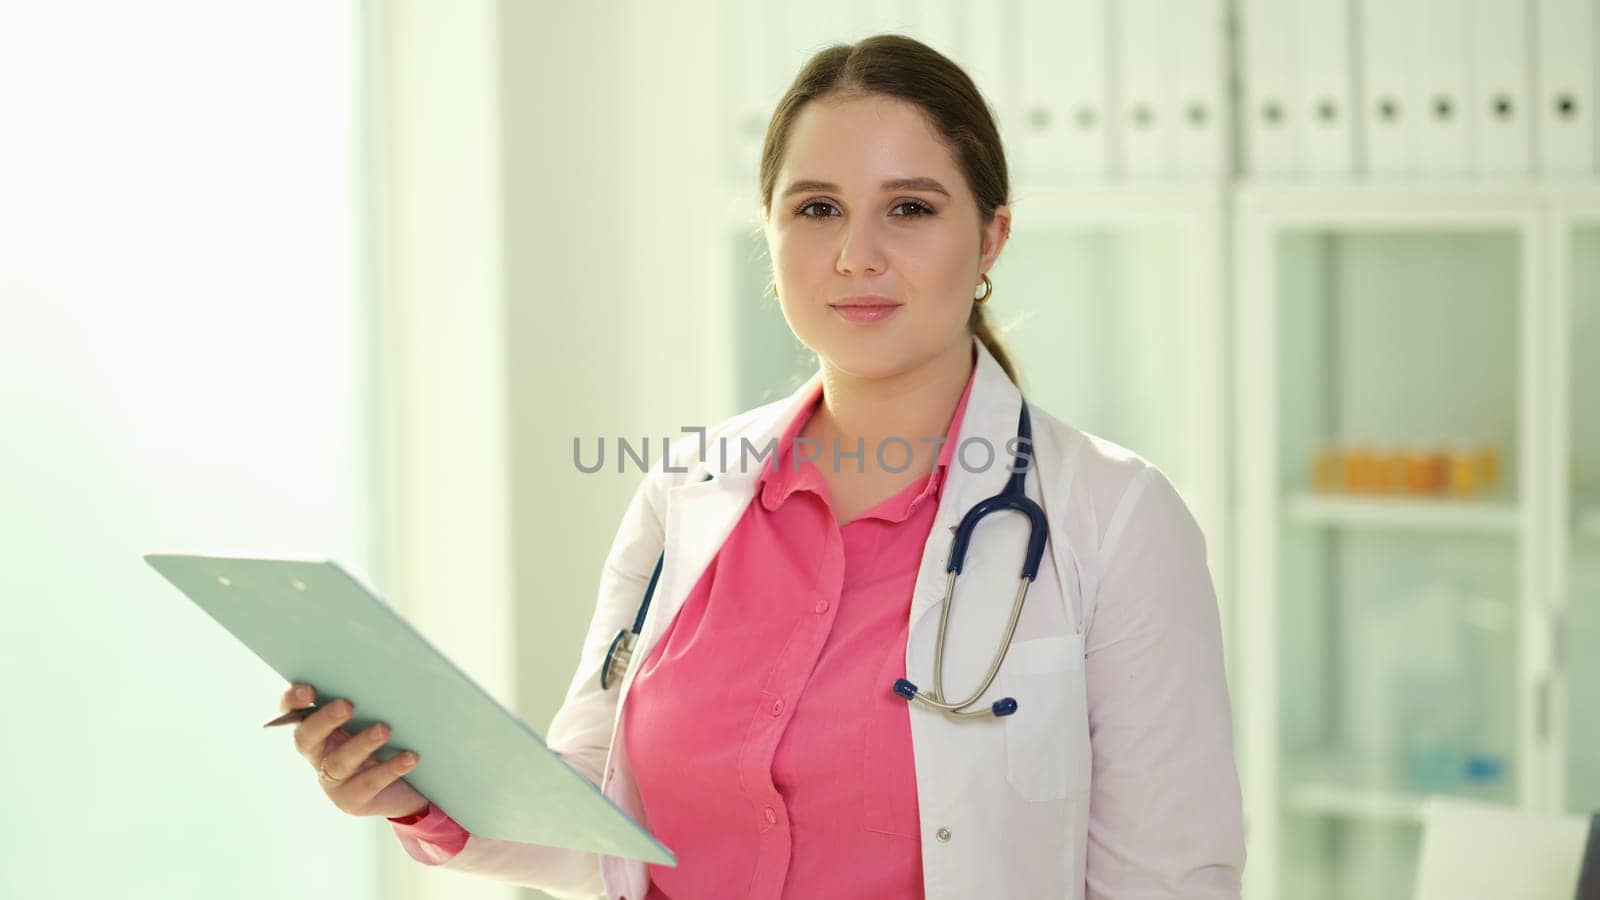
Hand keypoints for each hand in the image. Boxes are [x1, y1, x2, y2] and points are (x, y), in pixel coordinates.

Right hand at [279, 683, 430, 818]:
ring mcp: (332, 782)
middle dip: (323, 721)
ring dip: (360, 744)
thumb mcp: (378, 719)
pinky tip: (410, 757)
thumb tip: (383, 674)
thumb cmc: (390, 742)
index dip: (293, 701)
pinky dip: (390, 768)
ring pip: (337, 763)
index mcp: (320, 729)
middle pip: (307, 738)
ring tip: (384, 730)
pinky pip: (368, 784)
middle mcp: (319, 755)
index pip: (293, 713)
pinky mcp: (352, 801)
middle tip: (346, 705)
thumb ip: (371, 701)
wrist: (409, 787)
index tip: (307, 689)